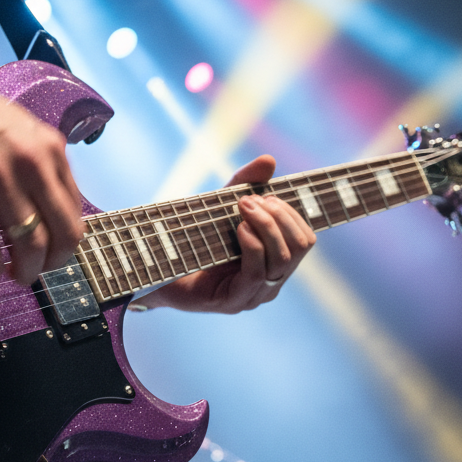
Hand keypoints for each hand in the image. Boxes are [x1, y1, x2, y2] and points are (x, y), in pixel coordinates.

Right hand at [0, 57, 83, 286]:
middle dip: (52, 264)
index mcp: (50, 150)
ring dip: (25, 272)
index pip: (75, 213)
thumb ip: (38, 169)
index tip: (49, 253)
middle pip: (63, 235)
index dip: (64, 244)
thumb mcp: (20, 132)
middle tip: (35, 271)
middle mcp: (31, 164)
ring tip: (13, 274)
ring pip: (31, 247)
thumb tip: (46, 216)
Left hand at [137, 155, 315, 312]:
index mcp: (275, 262)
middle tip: (249, 200)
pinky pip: (257, 274)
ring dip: (266, 226)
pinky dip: (253, 246)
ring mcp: (255, 295)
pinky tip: (239, 229)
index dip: (290, 213)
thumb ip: (245, 184)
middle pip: (300, 247)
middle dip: (279, 216)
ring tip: (243, 207)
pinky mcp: (234, 302)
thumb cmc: (192, 240)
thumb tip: (268, 159)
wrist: (157, 270)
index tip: (265, 195)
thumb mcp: (221, 207)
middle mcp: (271, 282)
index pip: (305, 239)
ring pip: (282, 260)